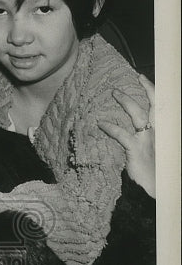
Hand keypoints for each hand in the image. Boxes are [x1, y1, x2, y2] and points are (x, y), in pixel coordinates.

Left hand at [98, 74, 154, 197]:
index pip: (159, 106)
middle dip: (144, 89)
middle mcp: (157, 132)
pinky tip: (101, 123)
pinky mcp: (136, 150)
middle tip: (135, 78)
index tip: (141, 78)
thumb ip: (142, 135)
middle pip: (153, 105)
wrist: (158, 187)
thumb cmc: (154, 169)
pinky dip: (111, 127)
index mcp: (162, 130)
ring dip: (126, 101)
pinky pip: (122, 134)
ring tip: (114, 93)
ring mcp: (147, 140)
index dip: (151, 90)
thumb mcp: (150, 149)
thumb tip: (129, 124)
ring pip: (137, 114)